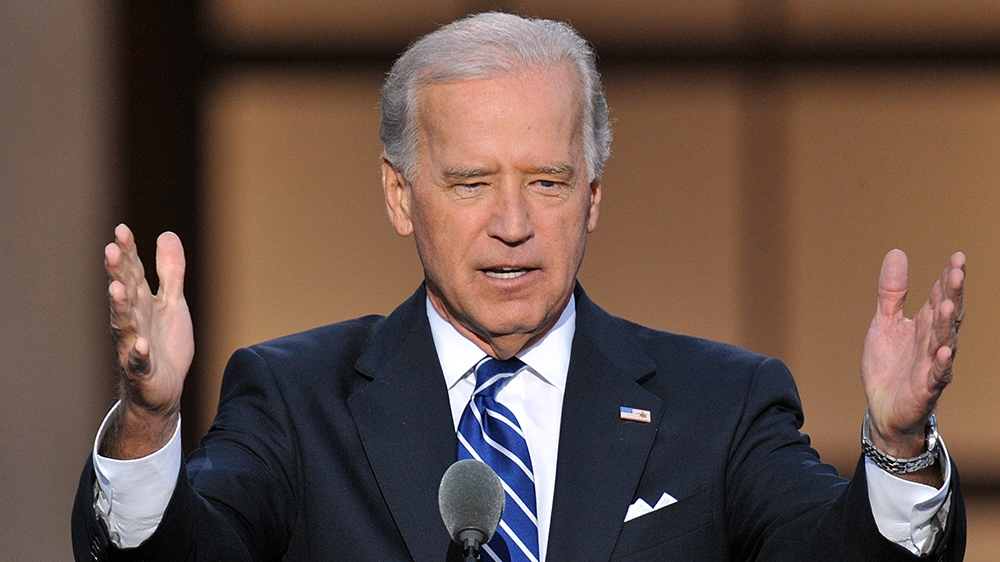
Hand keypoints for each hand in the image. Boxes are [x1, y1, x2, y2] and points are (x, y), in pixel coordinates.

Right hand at [100, 224, 193, 458]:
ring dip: (121, 307)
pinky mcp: (143, 371)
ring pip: (126, 325)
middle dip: (118, 272)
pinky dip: (138, 354)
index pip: (133, 273)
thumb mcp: (172, 303)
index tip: (121, 230)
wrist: (163, 389)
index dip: (128, 252)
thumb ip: (170, 272)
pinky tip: (139, 345)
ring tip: (117, 289)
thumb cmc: (164, 343)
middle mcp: (133, 321)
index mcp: (141, 303)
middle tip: (112, 250)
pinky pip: (139, 362)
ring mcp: (134, 346)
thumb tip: (166, 233)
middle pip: (125, 294)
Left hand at [861, 249, 963, 480]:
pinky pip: (936, 375)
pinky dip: (941, 363)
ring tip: (949, 304)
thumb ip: (892, 292)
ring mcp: (932, 365)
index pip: (940, 297)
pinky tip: (944, 351)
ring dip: (948, 324)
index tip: (957, 257)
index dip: (947, 278)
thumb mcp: (884, 322)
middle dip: (953, 294)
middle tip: (957, 271)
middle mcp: (934, 342)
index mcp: (925, 325)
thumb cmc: (888, 365)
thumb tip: (897, 252)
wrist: (882, 407)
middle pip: (946, 315)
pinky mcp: (926, 387)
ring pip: (944, 341)